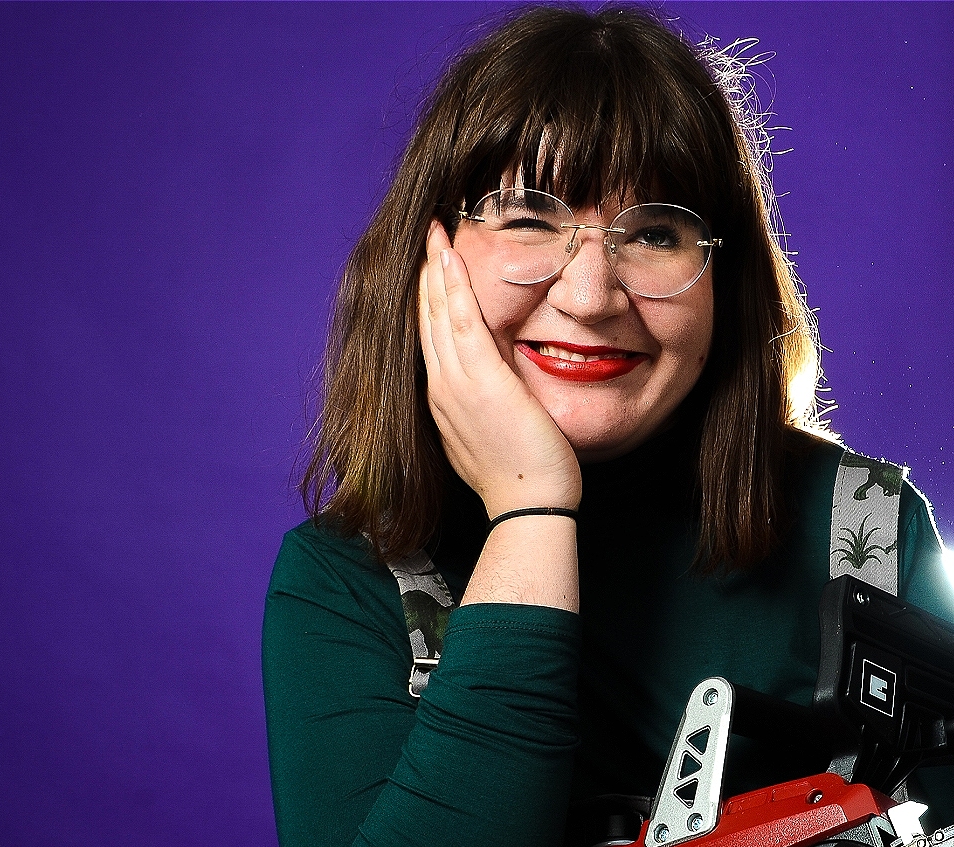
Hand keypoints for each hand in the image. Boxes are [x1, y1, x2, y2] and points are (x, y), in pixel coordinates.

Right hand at [418, 221, 580, 516]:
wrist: (529, 506)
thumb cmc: (522, 477)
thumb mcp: (494, 433)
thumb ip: (487, 405)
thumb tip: (496, 386)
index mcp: (444, 401)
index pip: (431, 339)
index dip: (428, 300)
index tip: (429, 269)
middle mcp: (441, 388)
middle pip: (426, 319)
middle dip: (425, 275)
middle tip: (425, 235)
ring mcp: (456, 384)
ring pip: (438, 314)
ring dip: (434, 269)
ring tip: (433, 233)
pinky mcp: (481, 381)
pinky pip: (462, 322)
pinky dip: (453, 287)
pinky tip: (448, 258)